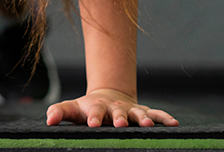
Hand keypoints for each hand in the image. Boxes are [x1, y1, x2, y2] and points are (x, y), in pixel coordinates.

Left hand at [46, 89, 178, 127]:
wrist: (108, 97)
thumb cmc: (87, 109)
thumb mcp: (73, 109)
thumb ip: (59, 112)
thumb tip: (48, 120)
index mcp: (96, 108)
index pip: (94, 111)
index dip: (94, 117)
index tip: (93, 124)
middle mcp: (115, 108)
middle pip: (118, 112)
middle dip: (120, 118)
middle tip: (120, 124)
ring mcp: (131, 110)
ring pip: (139, 114)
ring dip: (144, 119)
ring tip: (149, 126)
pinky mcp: (144, 112)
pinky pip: (156, 114)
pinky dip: (165, 118)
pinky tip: (175, 123)